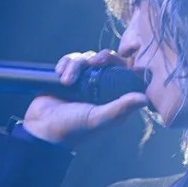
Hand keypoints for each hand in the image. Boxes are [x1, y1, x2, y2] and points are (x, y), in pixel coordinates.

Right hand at [21, 49, 148, 144]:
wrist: (42, 128)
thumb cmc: (73, 128)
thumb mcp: (98, 118)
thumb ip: (120, 108)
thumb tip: (145, 98)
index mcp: (115, 99)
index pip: (127, 74)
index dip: (126, 64)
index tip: (121, 60)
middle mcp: (102, 88)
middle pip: (109, 60)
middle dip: (102, 57)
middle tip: (94, 62)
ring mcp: (85, 81)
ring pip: (88, 58)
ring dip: (76, 65)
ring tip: (66, 81)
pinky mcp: (69, 76)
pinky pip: (72, 59)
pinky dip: (66, 63)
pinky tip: (59, 74)